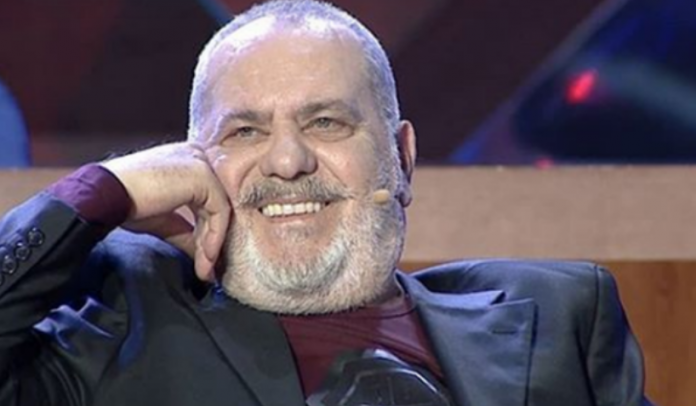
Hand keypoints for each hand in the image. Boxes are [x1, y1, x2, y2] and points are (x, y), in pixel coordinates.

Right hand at [101, 142, 230, 281]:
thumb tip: (202, 253)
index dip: (207, 232)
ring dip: (212, 244)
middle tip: (207, 270)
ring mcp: (201, 162)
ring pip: (220, 209)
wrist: (104, 195)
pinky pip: (219, 210)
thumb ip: (185, 230)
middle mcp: (197, 155)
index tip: (204, 260)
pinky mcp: (202, 174)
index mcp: (187, 160)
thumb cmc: (124, 203)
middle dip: (211, 241)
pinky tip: (204, 256)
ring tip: (204, 269)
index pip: (208, 200)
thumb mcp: (162, 219)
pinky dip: (213, 237)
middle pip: (216, 204)